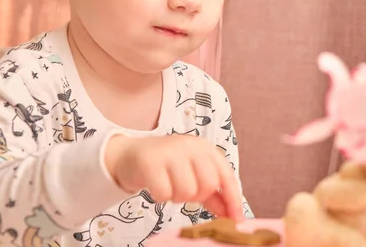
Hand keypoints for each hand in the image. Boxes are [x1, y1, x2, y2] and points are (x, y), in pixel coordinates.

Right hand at [104, 134, 242, 220]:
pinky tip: (155, 185)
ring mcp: (169, 152)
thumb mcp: (192, 173)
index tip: (235, 219)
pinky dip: (160, 196)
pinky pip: (164, 193)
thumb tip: (232, 214)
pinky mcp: (150, 162)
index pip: (225, 175)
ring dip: (177, 196)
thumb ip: (212, 193)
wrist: (130, 154)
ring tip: (168, 186)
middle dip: (197, 195)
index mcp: (204, 147)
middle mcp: (189, 145)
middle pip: (208, 184)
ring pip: (187, 191)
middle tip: (183, 189)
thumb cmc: (166, 166)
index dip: (233, 199)